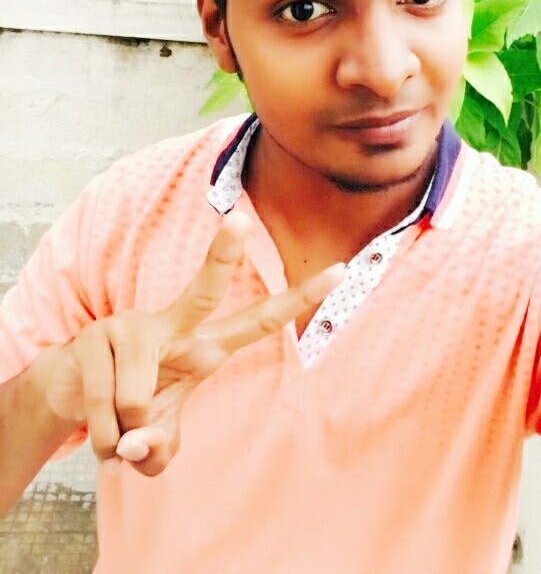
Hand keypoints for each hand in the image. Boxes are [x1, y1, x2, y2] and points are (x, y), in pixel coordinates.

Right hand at [43, 212, 343, 475]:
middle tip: (239, 219)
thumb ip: (158, 450)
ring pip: (138, 398)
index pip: (260, 321)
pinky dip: (105, 440)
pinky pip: (107, 411)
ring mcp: (131, 327)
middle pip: (203, 290)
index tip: (340, 271)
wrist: (71, 394)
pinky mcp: (93, 338)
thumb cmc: (131, 410)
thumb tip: (136, 445)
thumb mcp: (155, 440)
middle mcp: (173, 327)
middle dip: (222, 255)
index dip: (300, 300)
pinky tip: (101, 428)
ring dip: (126, 436)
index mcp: (204, 347)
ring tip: (120, 433)